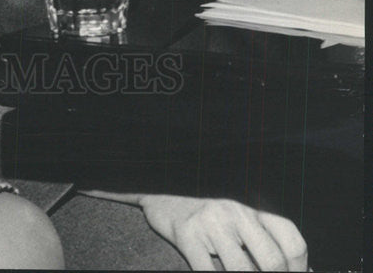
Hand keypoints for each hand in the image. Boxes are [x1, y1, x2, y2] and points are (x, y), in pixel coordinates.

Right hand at [140, 195, 307, 270]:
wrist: (164, 196)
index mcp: (253, 211)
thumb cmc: (208, 220)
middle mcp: (236, 212)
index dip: (299, 269)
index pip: (291, 241)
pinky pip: (207, 271)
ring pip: (241, 270)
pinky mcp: (187, 233)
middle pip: (272, 260)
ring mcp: (211, 222)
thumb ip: (264, 245)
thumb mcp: (238, 224)